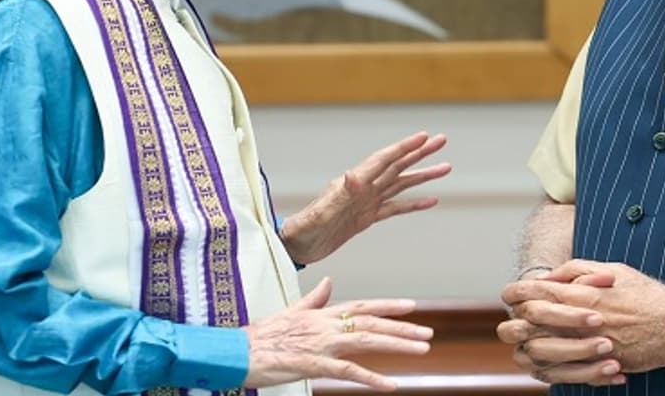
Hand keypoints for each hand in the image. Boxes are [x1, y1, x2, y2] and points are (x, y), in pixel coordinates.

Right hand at [243, 277, 433, 389]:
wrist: (235, 351)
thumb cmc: (261, 336)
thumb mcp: (290, 312)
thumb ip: (314, 299)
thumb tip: (328, 281)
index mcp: (321, 314)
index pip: (362, 306)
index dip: (388, 306)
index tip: (412, 306)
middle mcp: (324, 325)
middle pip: (371, 322)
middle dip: (402, 327)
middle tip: (428, 333)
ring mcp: (319, 343)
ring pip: (366, 340)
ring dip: (396, 344)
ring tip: (421, 350)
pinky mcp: (311, 363)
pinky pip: (347, 371)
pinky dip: (370, 377)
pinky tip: (390, 385)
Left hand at [281, 132, 449, 264]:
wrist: (294, 249)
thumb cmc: (302, 230)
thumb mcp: (319, 213)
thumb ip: (337, 196)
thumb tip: (353, 175)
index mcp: (353, 183)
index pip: (383, 160)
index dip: (404, 148)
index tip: (424, 136)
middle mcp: (362, 188)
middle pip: (397, 166)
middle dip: (420, 153)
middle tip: (442, 140)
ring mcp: (366, 203)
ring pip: (401, 184)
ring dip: (423, 175)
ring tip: (446, 167)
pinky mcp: (366, 218)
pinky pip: (395, 208)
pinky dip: (414, 203)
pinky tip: (431, 200)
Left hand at [502, 260, 664, 374]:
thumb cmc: (645, 294)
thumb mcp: (611, 269)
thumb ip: (576, 270)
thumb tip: (549, 277)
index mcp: (580, 294)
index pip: (534, 292)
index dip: (516, 292)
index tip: (510, 293)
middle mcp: (580, 321)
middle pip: (529, 323)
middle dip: (515, 320)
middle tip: (514, 318)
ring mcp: (587, 346)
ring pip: (540, 351)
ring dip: (528, 346)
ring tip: (526, 342)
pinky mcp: (597, 366)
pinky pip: (563, 372)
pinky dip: (551, 368)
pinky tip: (548, 362)